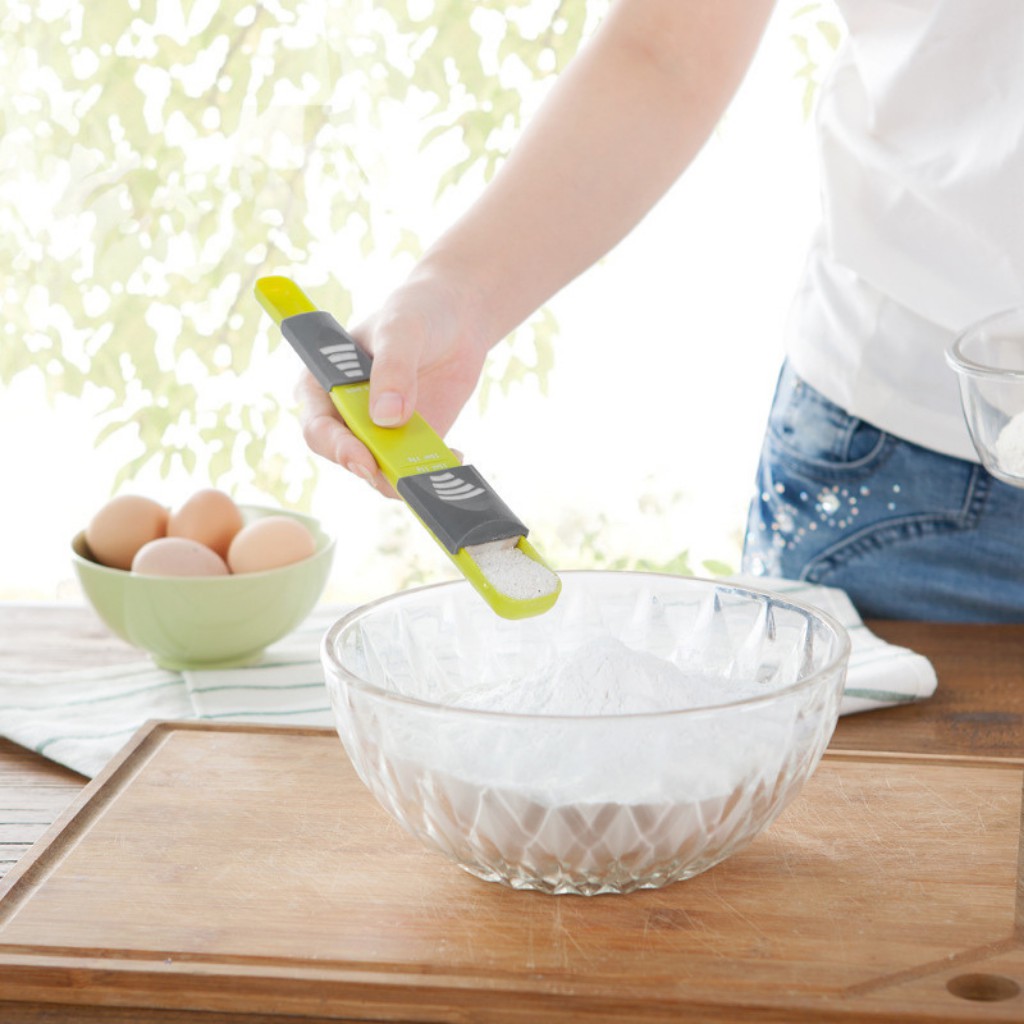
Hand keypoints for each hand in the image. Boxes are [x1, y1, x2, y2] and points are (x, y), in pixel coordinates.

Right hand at [297, 269, 489, 496]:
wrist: (457, 316)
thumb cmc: (417, 312)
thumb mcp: (402, 330)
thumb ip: (392, 368)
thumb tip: (386, 417)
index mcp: (324, 384)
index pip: (317, 426)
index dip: (336, 447)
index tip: (364, 458)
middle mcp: (345, 415)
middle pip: (348, 457)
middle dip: (374, 471)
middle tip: (403, 480)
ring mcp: (378, 431)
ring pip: (381, 470)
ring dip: (405, 478)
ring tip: (434, 475)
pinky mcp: (409, 441)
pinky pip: (414, 467)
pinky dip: (431, 472)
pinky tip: (454, 459)